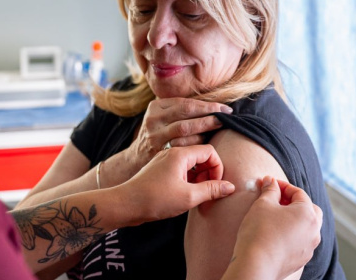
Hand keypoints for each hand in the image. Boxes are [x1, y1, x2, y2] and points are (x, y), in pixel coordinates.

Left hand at [119, 144, 234, 225]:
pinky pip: (181, 168)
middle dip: (209, 172)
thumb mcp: (188, 197)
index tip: (216, 185)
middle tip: (207, 190)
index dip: (218, 168)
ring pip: (191, 162)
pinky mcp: (160, 169)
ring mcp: (165, 160)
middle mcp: (172, 152)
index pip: (209, 151)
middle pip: (201, 155)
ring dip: (199, 176)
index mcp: (180, 154)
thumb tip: (230, 187)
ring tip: (197, 193)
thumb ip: (211, 190)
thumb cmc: (155, 199)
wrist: (126, 204)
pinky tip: (186, 193)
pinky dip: (188, 178)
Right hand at [122, 98, 231, 171]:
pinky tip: (207, 143)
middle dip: (209, 115)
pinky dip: (197, 144)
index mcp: (155, 108)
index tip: (224, 108)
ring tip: (219, 128)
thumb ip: (178, 109)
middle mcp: (153, 121)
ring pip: (186, 131)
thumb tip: (212, 104)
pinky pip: (184, 147)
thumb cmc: (158, 134)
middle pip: (186, 115)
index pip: (185, 103)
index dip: (206, 105)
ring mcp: (155, 137)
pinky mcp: (160, 152)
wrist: (136, 159)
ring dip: (205, 130)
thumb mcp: (161, 117)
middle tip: (226, 117)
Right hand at [231, 176, 322, 279]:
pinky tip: (276, 234)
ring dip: (294, 218)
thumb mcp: (262, 204)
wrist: (256, 264)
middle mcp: (314, 231)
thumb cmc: (259, 231)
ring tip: (275, 217)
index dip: (283, 186)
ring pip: (306, 227)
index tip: (269, 184)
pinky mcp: (301, 259)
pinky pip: (300, 241)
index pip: (299, 193)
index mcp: (308, 214)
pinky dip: (292, 234)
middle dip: (294, 202)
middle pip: (309, 209)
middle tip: (276, 199)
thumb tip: (270, 181)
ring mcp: (309, 247)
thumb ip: (270, 190)